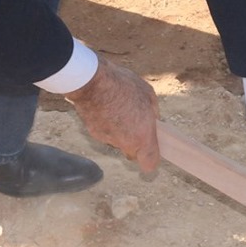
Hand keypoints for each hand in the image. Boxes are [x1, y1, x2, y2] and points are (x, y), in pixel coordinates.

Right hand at [63, 57, 159, 174]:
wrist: (92, 81)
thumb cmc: (123, 86)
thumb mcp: (148, 95)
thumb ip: (153, 113)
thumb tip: (153, 119)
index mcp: (142, 137)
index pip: (149, 164)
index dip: (151, 158)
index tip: (152, 147)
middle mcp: (124, 143)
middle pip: (132, 152)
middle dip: (135, 141)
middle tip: (136, 122)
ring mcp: (107, 139)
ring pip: (117, 141)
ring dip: (120, 130)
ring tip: (119, 107)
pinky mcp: (93, 133)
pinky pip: (105, 133)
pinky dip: (107, 124)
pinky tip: (106, 107)